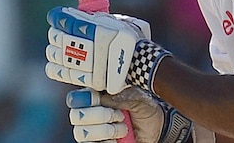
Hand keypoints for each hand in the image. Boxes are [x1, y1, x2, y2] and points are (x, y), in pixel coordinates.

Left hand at [46, 6, 168, 93]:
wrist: (144, 64)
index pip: (73, 23)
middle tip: (54, 32)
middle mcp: (97, 48)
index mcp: (103, 31)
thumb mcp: (119, 21)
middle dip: (56, 35)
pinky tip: (52, 64)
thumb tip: (78, 15)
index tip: (55, 15)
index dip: (60, 18)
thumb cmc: (131, 39)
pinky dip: (57, 69)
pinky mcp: (92, 80)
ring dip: (54, 52)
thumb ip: (100, 18)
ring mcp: (94, 66)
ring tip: (53, 48)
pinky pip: (69, 74)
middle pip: (66, 40)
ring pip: (65, 57)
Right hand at [67, 88, 191, 142]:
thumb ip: (122, 95)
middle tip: (119, 115)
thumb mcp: (139, 98)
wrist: (157, 128)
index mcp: (97, 98)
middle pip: (76, 116)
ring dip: (105, 130)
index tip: (98, 99)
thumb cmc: (145, 110)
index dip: (85, 98)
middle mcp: (90, 114)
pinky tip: (118, 139)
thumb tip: (106, 97)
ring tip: (123, 128)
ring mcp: (92, 132)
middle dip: (99, 115)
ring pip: (82, 132)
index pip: (76, 97)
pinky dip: (107, 142)